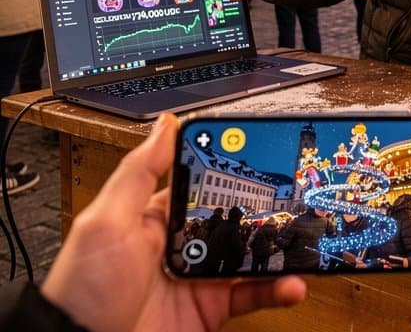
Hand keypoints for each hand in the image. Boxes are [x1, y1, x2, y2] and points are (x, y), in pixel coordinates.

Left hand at [41, 114, 305, 331]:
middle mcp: (182, 245)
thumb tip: (164, 126)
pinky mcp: (213, 308)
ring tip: (301, 237)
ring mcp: (200, 277)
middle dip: (265, 207)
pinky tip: (292, 283)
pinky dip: (278, 289)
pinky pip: (254, 293)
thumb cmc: (84, 290)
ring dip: (279, 247)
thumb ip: (139, 174)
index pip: (201, 184)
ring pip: (251, 254)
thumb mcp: (106, 222)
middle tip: (294, 195)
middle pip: (234, 217)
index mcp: (156, 218)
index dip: (229, 168)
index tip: (259, 151)